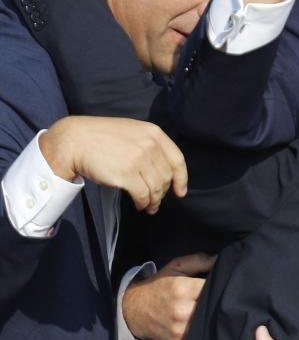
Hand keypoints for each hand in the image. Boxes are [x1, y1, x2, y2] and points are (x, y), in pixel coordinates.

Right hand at [39, 116, 186, 213]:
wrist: (74, 141)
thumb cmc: (101, 137)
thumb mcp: (132, 132)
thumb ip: (149, 145)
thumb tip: (161, 169)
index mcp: (154, 133)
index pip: (177, 159)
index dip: (181, 178)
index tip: (181, 191)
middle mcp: (150, 145)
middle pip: (166, 176)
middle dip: (163, 192)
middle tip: (157, 201)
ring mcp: (139, 160)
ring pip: (156, 187)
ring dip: (154, 201)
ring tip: (149, 207)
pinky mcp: (127, 175)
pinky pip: (143, 195)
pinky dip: (144, 203)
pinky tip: (140, 205)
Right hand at [122, 253, 215, 339]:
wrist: (134, 310)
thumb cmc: (159, 286)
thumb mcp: (177, 267)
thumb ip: (200, 260)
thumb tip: (221, 259)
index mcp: (182, 290)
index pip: (212, 288)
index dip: (220, 285)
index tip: (221, 284)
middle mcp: (181, 311)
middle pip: (212, 307)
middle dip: (215, 301)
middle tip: (215, 297)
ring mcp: (179, 330)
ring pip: (206, 323)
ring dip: (209, 317)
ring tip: (207, 310)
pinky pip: (197, 337)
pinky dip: (200, 331)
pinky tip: (198, 323)